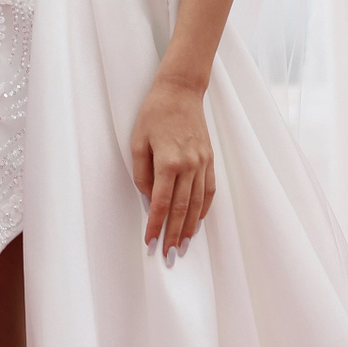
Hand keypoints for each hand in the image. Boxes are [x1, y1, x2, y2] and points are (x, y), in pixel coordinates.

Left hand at [130, 73, 215, 262]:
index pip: (161, 203)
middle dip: (173, 234)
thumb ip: (141, 173)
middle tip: (167, 254)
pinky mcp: (210, 160)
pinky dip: (204, 210)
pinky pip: (209, 191)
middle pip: (182, 209)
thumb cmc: (153, 114)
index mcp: (168, 161)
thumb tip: (148, 199)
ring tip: (182, 245)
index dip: (155, 225)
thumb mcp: (137, 141)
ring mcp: (202, 164)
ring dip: (190, 228)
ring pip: (197, 204)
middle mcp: (189, 166)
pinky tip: (197, 222)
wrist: (180, 92)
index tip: (149, 241)